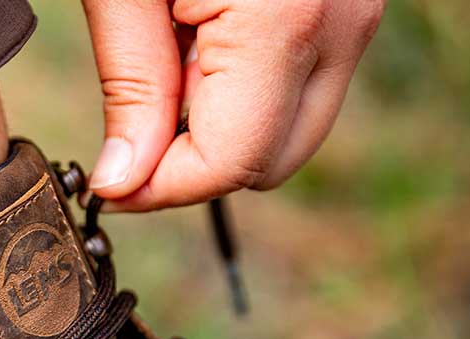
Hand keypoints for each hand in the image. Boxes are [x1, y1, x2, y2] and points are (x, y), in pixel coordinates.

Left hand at [82, 0, 384, 209]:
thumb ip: (132, 88)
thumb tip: (125, 182)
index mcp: (284, 21)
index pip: (229, 164)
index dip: (163, 189)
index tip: (115, 186)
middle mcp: (340, 27)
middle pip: (268, 163)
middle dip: (196, 166)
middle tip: (137, 129)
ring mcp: (355, 18)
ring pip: (287, 135)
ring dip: (223, 131)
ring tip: (173, 65)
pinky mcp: (348, 9)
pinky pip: (298, 93)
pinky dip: (247, 98)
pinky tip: (206, 47)